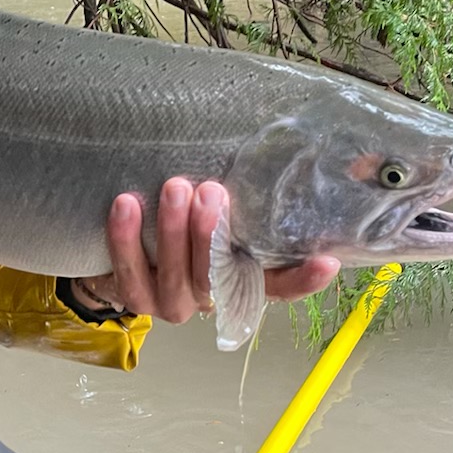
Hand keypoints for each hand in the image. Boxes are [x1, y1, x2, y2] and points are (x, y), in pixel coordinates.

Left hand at [69, 178, 339, 320]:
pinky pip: (130, 272)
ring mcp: (172, 302)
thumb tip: (301, 150)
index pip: (280, 286)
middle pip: (216, 277)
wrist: (127, 254)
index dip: (303, 280)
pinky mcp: (135, 298)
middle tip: (211, 191)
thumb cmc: (185, 226)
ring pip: (175, 276)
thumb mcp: (216, 213)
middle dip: (212, 233)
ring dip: (174, 231)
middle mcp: (211, 298)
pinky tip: (126, 204)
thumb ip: (242, 197)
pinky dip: (126, 238)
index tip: (326, 262)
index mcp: (241, 280)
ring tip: (174, 188)